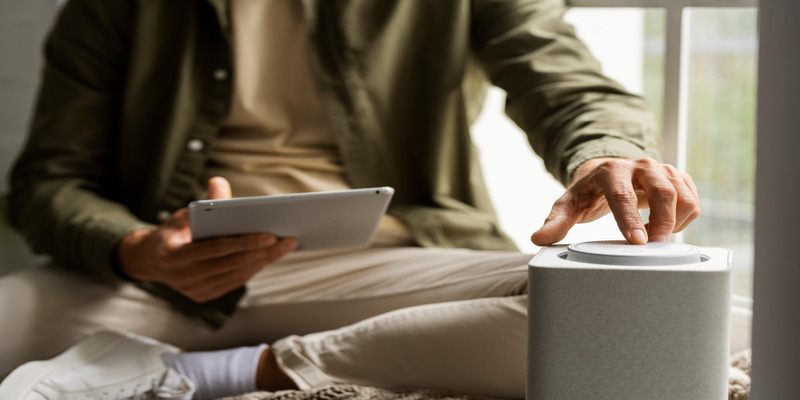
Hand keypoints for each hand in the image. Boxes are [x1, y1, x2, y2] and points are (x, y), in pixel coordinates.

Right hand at [117, 177, 296, 301]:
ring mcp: (194, 290)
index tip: (270, 235)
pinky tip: (268, 257)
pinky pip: (234, 282)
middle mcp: (183, 277)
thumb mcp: (184, 214)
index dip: (244, 243)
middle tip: (288, 240)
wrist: (151, 260)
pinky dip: (253, 268)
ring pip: (237, 275)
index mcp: (174, 255)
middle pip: (232, 264)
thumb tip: (219, 181)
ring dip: (263, 261)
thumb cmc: (172, 232)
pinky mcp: (203, 296)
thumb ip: (206, 202)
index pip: (216, 249)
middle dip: (263, 252)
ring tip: (284, 247)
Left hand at [530, 157, 699, 245]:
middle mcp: (639, 166)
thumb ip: (556, 221)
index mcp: (610, 171)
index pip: (623, 195)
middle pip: (662, 191)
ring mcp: (661, 170)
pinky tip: (668, 229)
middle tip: (653, 248)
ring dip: (675, 221)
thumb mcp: (569, 204)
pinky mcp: (677, 178)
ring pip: (682, 195)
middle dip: (661, 222)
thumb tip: (538, 238)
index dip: (631, 219)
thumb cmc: (588, 193)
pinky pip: (692, 200)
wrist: (608, 173)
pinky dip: (685, 218)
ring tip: (658, 240)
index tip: (637, 242)